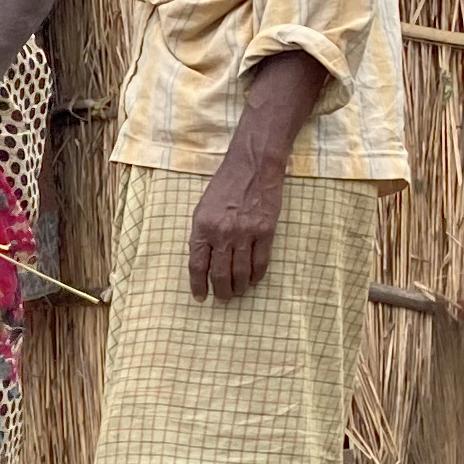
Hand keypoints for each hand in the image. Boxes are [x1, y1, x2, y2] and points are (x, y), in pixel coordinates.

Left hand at [187, 153, 289, 301]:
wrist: (253, 166)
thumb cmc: (225, 185)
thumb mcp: (203, 208)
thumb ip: (202, 235)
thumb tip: (204, 263)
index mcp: (203, 226)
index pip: (197, 265)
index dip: (198, 285)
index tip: (200, 297)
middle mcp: (222, 233)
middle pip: (220, 274)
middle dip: (221, 291)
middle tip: (223, 297)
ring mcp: (245, 233)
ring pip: (240, 273)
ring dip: (238, 287)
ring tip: (238, 291)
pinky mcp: (266, 232)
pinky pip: (261, 263)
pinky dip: (256, 275)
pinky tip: (253, 279)